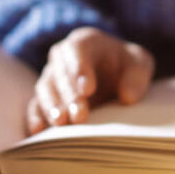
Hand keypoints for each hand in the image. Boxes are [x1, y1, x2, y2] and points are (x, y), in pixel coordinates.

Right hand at [25, 27, 154, 134]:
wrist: (114, 74)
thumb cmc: (125, 66)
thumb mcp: (139, 63)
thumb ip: (137, 75)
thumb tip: (127, 96)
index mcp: (85, 42)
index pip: (77, 50)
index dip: (80, 69)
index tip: (87, 89)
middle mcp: (62, 57)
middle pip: (60, 73)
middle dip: (69, 95)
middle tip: (79, 115)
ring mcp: (51, 77)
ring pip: (45, 88)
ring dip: (51, 106)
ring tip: (60, 123)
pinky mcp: (45, 98)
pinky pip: (35, 105)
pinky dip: (35, 117)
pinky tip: (38, 131)